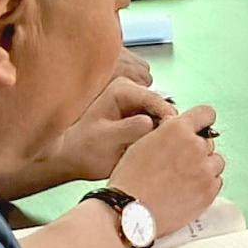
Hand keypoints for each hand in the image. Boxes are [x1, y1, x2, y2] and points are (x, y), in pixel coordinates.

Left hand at [47, 70, 174, 184]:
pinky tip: (146, 150)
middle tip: (160, 147)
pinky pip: (158, 127)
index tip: (172, 134)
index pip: (155, 99)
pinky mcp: (142, 118)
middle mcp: (133, 92)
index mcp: (122, 89)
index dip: (167, 117)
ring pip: (163, 118)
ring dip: (160, 134)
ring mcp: (138, 105)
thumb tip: (151, 123)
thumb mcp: (107, 139)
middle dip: (164, 126)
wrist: (75, 158)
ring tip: (150, 150)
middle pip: (162, 107)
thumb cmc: (84, 148)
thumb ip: (129, 129)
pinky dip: (156, 139)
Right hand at [104, 102, 224, 218]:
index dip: (202, 122)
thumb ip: (166, 132)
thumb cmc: (130, 180)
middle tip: (180, 164)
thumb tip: (178, 129)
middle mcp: (195, 146)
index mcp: (177, 129)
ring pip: (216, 163)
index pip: (206, 114)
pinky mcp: (209, 191)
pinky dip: (206, 186)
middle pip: (209, 142)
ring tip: (183, 180)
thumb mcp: (142, 143)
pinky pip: (216, 182)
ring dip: (204, 168)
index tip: (199, 129)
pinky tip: (187, 191)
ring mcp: (205, 170)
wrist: (130, 212)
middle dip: (198, 150)